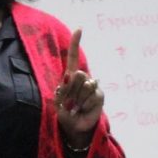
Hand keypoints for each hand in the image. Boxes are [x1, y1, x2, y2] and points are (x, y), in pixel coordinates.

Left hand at [54, 29, 103, 148]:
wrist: (75, 128)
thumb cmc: (65, 113)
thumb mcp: (58, 100)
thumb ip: (64, 87)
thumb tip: (72, 74)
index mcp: (70, 77)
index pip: (74, 57)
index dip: (76, 43)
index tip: (79, 29)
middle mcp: (83, 79)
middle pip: (78, 74)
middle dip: (71, 89)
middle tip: (69, 101)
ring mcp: (92, 87)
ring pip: (85, 85)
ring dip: (77, 99)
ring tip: (76, 107)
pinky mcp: (99, 96)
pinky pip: (92, 96)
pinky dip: (85, 105)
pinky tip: (84, 109)